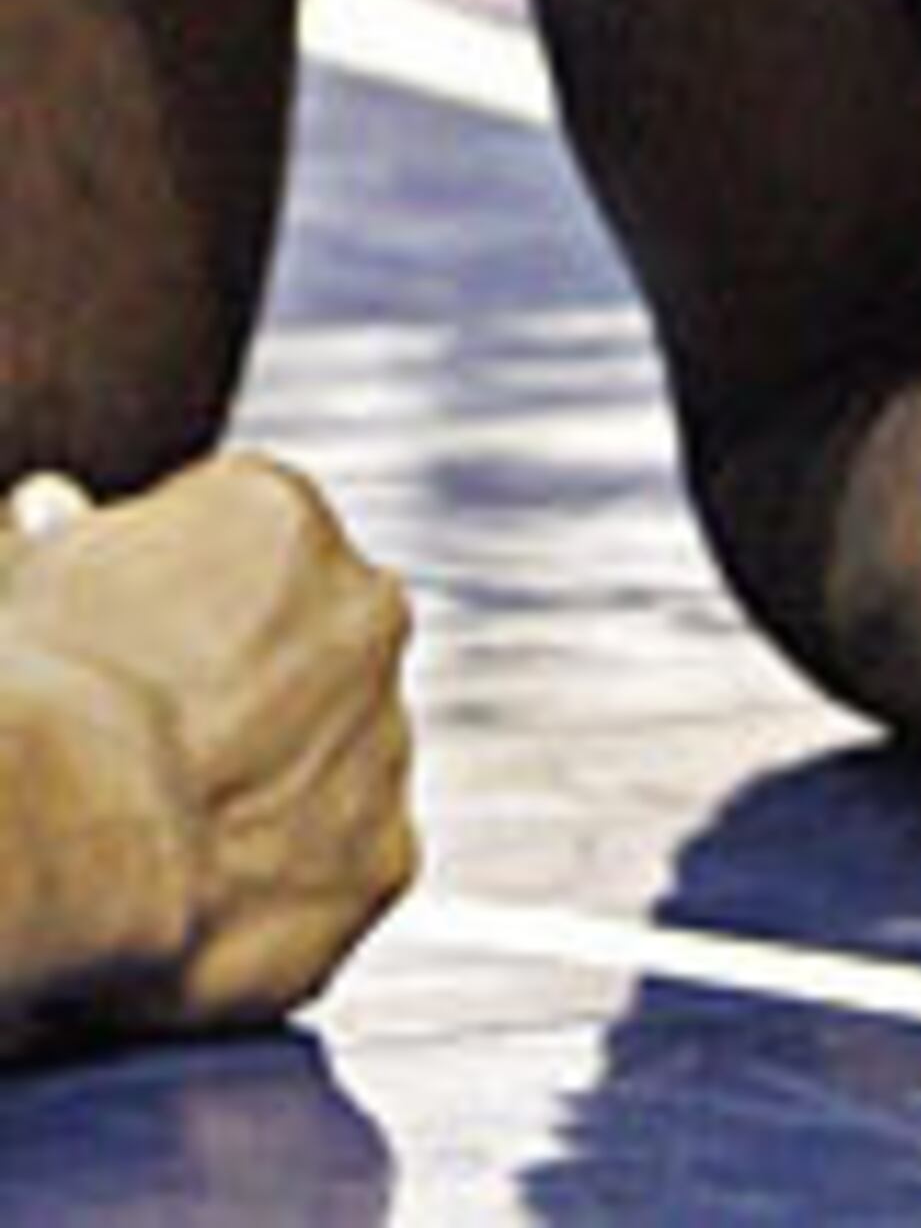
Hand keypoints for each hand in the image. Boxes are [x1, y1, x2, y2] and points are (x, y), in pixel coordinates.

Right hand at [0, 456, 416, 1039]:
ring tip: (159, 845)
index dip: (157, 628)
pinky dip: (279, 894)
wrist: (58, 828)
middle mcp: (365, 609)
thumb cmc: (27, 690)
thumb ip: (55, 538)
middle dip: (242, 697)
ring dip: (266, 793)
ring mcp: (385, 736)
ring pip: (326, 762)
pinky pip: (335, 870)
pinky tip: (200, 910)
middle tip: (139, 764)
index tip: (107, 678)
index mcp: (282, 516)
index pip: (234, 559)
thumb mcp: (20, 579)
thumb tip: (51, 508)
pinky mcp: (382, 857)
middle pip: (304, 652)